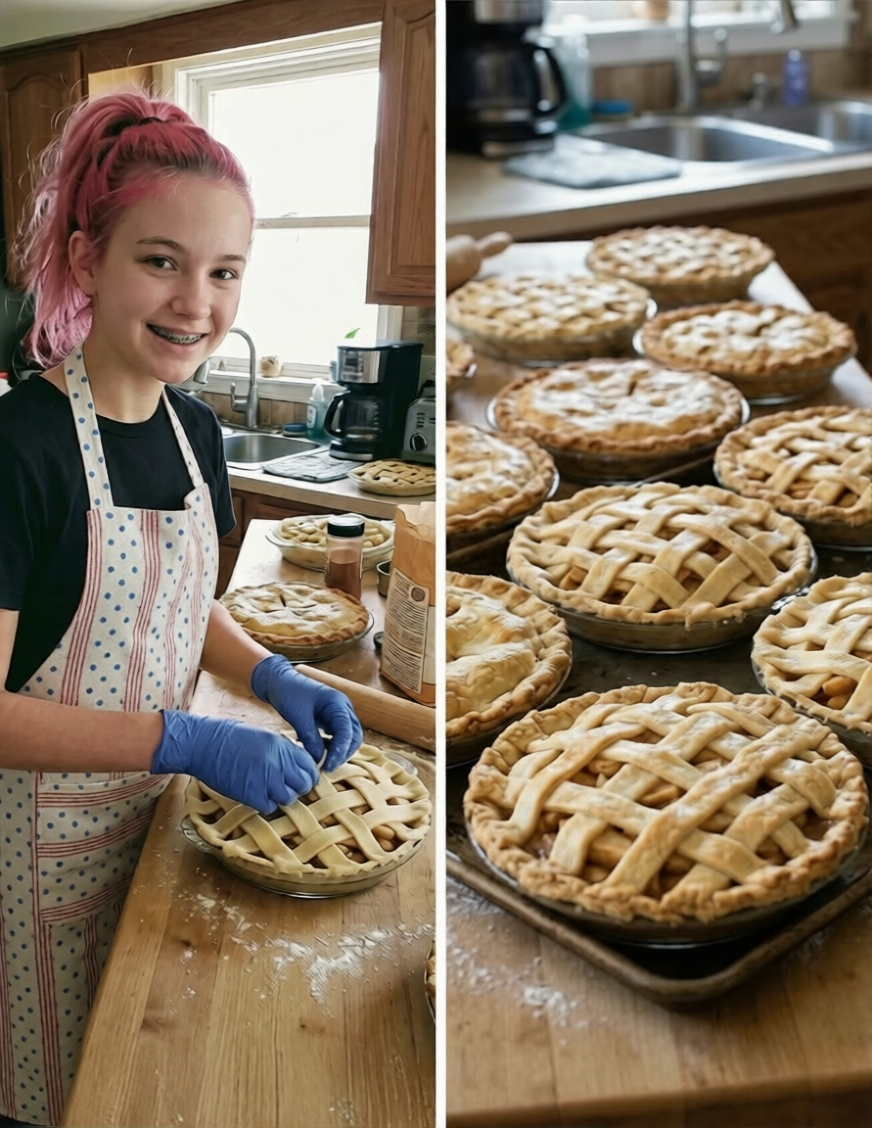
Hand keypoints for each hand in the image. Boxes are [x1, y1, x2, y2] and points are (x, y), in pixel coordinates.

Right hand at [152, 710, 319, 812]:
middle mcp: (279, 763)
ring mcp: (266, 780)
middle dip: (297, 787)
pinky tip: (256, 795)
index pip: (310, 766)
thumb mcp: (264, 737)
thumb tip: (295, 763)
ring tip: (269, 791)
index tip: (300, 777)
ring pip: (289, 798)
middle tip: (286, 786)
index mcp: (283, 746)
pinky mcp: (251, 795)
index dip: (307, 773)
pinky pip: (270, 807)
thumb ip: (282, 750)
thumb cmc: (229, 737)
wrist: (204, 744)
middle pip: (304, 784)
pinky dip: (265, 804)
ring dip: (281, 797)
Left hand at [250, 654, 362, 770]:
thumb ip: (310, 738)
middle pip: (354, 736)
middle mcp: (343, 707)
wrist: (279, 681)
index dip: (340, 751)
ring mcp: (339, 712)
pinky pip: (338, 735)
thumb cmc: (289, 693)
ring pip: (348, 737)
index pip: (347, 731)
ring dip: (339, 751)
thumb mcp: (298, 716)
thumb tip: (318, 759)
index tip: (327, 766)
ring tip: (322, 761)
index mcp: (338, 703)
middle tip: (326, 767)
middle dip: (343, 753)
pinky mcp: (331, 718)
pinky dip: (332, 746)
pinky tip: (319, 751)